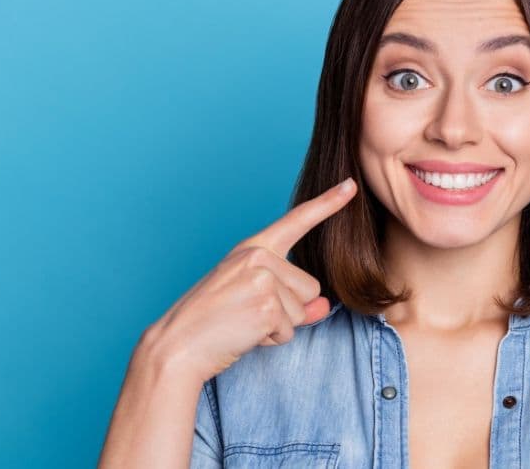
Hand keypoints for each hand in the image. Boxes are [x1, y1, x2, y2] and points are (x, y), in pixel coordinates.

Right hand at [137, 177, 357, 384]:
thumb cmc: (212, 323)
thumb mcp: (254, 301)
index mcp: (253, 248)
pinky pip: (290, 330)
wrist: (178, 345)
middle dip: (287, 311)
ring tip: (242, 323)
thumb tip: (324, 306)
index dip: (327, 204)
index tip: (350, 185)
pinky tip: (243, 333)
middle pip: (310, 288)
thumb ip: (293, 301)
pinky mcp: (266, 305)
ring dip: (278, 327)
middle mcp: (258, 256)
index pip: (296, 221)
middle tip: (246, 314)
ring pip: (302, 310)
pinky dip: (271, 340)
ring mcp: (263, 279)